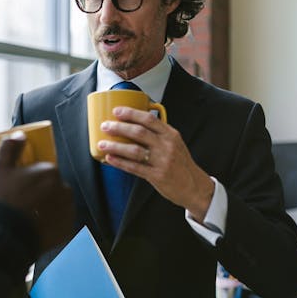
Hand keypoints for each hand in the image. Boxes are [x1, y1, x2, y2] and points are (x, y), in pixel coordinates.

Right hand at [0, 132, 73, 251]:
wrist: (5, 236)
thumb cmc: (1, 201)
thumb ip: (10, 148)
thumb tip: (20, 135)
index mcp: (50, 171)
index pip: (44, 170)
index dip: (30, 178)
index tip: (19, 186)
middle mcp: (64, 189)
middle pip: (52, 187)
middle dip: (40, 192)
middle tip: (21, 203)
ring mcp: (67, 211)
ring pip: (56, 205)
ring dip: (47, 208)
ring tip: (27, 218)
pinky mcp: (66, 230)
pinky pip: (59, 223)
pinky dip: (50, 224)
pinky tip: (34, 228)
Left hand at [97, 106, 213, 220]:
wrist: (194, 186)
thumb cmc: (180, 163)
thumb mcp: (174, 143)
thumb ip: (157, 134)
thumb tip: (131, 124)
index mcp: (171, 134)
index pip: (149, 119)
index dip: (131, 113)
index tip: (116, 111)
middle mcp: (167, 146)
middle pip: (139, 132)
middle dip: (119, 128)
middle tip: (105, 126)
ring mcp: (162, 161)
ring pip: (134, 151)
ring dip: (115, 146)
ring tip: (102, 144)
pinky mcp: (157, 176)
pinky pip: (134, 168)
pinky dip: (120, 162)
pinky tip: (109, 159)